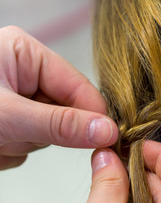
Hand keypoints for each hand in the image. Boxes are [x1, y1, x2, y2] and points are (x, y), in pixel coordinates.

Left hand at [0, 26, 117, 169]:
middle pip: (64, 108)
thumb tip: (107, 130)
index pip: (78, 85)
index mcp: (26, 53)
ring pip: (47, 129)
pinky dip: (13, 149)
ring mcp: (17, 97)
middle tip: (18, 137)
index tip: (109, 138)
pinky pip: (30, 141)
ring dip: (25, 142)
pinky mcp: (10, 119)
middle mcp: (24, 72)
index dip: (94, 113)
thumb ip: (60, 124)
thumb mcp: (7, 115)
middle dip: (45, 130)